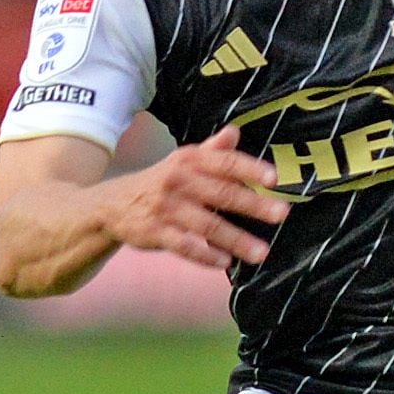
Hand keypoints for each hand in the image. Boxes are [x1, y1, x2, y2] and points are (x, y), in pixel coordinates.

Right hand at [100, 123, 285, 271]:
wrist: (112, 204)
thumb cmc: (162, 181)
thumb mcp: (183, 161)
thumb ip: (212, 150)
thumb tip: (235, 132)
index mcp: (189, 160)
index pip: (224, 162)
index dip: (249, 169)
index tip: (274, 179)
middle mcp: (178, 180)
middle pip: (221, 193)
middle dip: (253, 205)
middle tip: (281, 214)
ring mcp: (166, 207)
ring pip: (207, 225)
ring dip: (236, 240)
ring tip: (262, 252)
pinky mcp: (154, 232)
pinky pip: (184, 246)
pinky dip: (205, 255)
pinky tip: (225, 262)